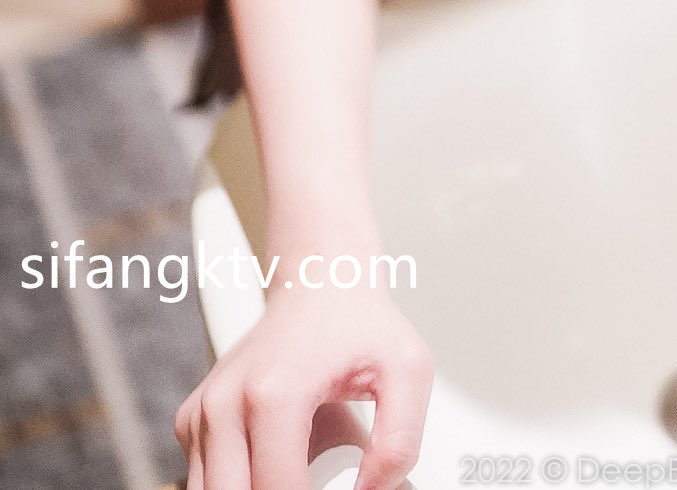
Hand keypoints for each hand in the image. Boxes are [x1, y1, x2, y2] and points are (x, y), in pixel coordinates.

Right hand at [174, 279, 430, 489]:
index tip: (343, 489)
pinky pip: (205, 480)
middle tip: (317, 481)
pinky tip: (275, 464)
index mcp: (273, 394)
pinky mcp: (192, 421)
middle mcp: (225, 403)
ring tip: (299, 470)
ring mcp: (202, 413)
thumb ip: (399, 442)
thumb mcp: (408, 370)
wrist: (320, 283)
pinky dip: (238, 484)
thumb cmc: (359, 325)